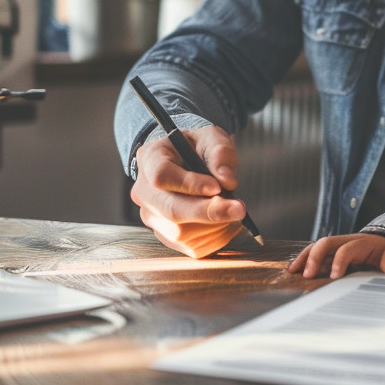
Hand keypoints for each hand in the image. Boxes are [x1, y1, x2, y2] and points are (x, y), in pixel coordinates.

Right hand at [131, 125, 244, 258]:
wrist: (184, 162)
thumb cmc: (197, 148)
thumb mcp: (212, 137)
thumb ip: (220, 153)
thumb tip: (227, 181)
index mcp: (150, 159)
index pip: (162, 176)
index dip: (190, 184)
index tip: (219, 187)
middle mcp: (144, 192)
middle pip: (171, 210)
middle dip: (209, 212)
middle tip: (240, 209)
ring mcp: (152, 218)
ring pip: (181, 233)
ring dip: (216, 224)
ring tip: (233, 207)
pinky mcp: (166, 237)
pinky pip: (192, 246)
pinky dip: (216, 236)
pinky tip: (226, 220)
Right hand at [288, 234, 384, 278]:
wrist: (383, 242)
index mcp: (361, 243)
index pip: (347, 250)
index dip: (339, 262)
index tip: (333, 277)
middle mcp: (345, 240)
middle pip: (326, 243)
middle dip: (314, 257)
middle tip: (308, 275)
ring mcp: (336, 244)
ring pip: (316, 246)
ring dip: (304, 258)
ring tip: (293, 272)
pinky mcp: (330, 251)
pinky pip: (314, 252)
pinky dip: (303, 259)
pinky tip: (294, 270)